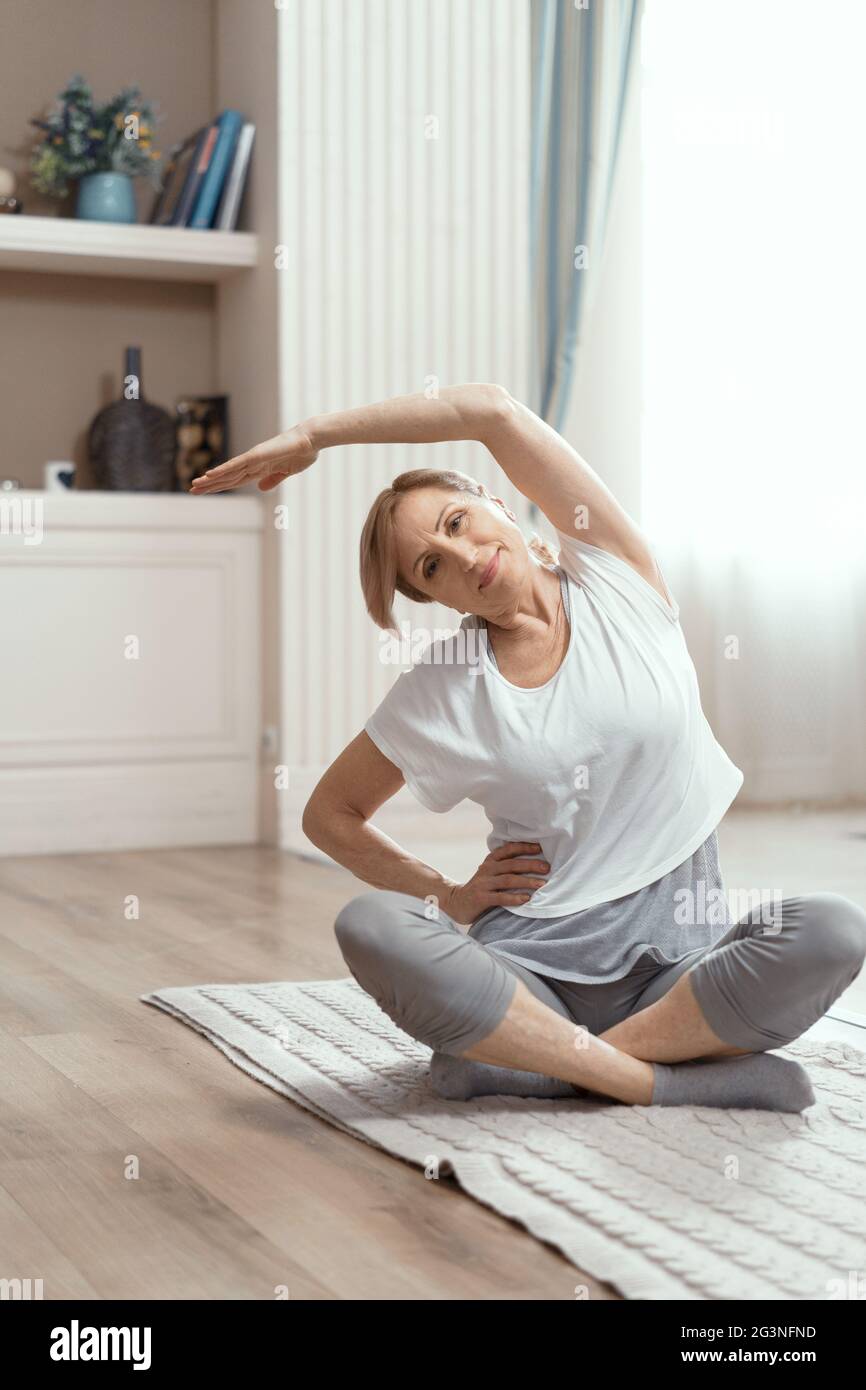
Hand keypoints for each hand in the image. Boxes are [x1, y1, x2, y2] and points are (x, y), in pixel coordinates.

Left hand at [188, 424, 318, 494]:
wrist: (311, 440)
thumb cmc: (302, 453)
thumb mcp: (286, 472)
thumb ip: (273, 479)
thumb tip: (260, 488)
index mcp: (259, 468)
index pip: (235, 480)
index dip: (221, 486)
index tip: (207, 491)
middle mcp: (252, 462)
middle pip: (227, 476)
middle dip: (210, 484)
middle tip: (192, 490)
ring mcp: (253, 458)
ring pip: (228, 471)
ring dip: (211, 478)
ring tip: (195, 484)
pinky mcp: (257, 455)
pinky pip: (237, 465)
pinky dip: (223, 470)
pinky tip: (210, 475)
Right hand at [442, 842, 549, 925]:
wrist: (457, 902)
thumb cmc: (482, 887)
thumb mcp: (490, 872)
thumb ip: (506, 867)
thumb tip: (536, 862)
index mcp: (491, 861)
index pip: (508, 850)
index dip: (524, 847)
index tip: (540, 847)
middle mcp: (487, 869)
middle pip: (511, 864)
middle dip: (530, 864)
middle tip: (547, 867)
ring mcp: (483, 884)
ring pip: (507, 880)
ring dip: (526, 881)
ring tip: (541, 884)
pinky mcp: (481, 898)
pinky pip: (500, 897)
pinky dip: (514, 898)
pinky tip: (526, 899)